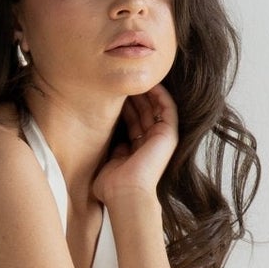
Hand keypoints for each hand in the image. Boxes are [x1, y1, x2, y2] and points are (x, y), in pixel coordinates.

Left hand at [92, 83, 179, 206]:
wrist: (125, 193)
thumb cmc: (112, 185)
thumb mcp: (108, 159)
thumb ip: (110, 146)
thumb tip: (99, 133)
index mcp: (137, 149)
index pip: (132, 120)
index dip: (124, 105)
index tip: (112, 90)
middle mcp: (151, 143)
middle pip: (144, 111)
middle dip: (134, 94)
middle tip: (122, 77)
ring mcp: (161, 138)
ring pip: (155, 107)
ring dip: (145, 91)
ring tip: (134, 74)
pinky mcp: (169, 135)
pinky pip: (167, 108)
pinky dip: (160, 94)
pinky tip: (150, 81)